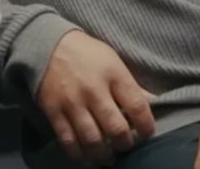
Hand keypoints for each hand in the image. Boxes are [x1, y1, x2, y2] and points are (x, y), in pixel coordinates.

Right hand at [36, 30, 155, 164]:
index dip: (146, 127)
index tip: (144, 132)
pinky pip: (68, 140)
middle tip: (123, 144)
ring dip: (103, 154)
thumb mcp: (113, 61)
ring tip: (107, 155)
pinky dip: (78, 154)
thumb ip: (131, 85)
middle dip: (124, 144)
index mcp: (113, 74)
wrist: (46, 42)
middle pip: (116, 129)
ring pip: (92, 140)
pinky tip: (85, 156)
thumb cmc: (86, 52)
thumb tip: (154, 103)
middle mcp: (93, 90)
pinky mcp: (53, 110)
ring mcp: (72, 101)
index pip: (138, 108)